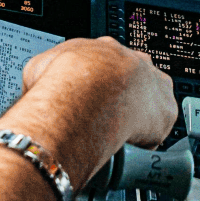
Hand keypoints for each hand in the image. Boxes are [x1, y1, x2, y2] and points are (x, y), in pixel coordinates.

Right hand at [20, 37, 176, 151]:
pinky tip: (130, 149)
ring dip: (137, 117)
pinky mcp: (166, 109)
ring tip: (116, 138)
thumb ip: (43, 74)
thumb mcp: (38, 67)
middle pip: (133, 81)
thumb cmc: (63, 78)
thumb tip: (34, 87)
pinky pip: (159, 128)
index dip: (96, 85)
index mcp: (104, 50)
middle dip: (121, 99)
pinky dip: (146, 140)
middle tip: (103, 120)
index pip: (106, 66)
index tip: (88, 100)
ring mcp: (154, 84)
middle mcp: (133, 61)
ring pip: (149, 102)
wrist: (89, 91)